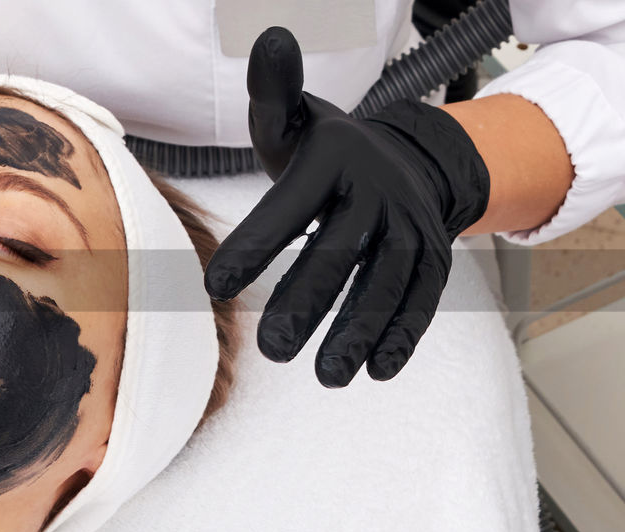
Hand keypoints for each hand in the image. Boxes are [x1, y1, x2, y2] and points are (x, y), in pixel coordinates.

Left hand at [204, 27, 489, 386]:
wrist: (401, 157)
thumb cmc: (322, 150)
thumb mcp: (292, 120)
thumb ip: (272, 93)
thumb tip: (271, 38)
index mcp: (334, 160)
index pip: (290, 204)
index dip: (256, 245)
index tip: (216, 288)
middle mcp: (378, 191)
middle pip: (342, 251)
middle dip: (308, 301)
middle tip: (271, 348)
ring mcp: (411, 225)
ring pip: (387, 282)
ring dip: (358, 331)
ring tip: (323, 375)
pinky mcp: (432, 256)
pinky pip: (422, 299)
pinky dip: (404, 335)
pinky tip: (376, 371)